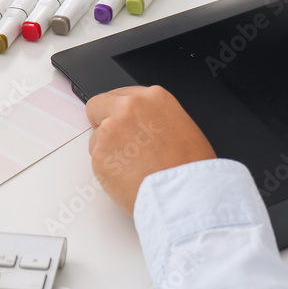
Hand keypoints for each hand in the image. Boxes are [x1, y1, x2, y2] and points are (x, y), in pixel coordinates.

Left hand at [86, 85, 215, 215]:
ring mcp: (110, 131)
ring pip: (96, 136)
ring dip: (108, 149)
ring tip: (132, 166)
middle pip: (98, 106)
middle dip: (105, 122)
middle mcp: (128, 108)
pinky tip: (128, 176)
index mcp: (153, 97)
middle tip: (121, 143)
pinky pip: (97, 159)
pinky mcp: (99, 155)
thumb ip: (157, 118)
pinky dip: (108, 169)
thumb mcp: (183, 126)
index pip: (122, 95)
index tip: (126, 124)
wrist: (183, 194)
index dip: (123, 112)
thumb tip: (146, 125)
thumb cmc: (190, 167)